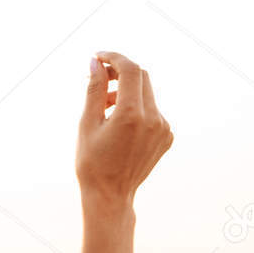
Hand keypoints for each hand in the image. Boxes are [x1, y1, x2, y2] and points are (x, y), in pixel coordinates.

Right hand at [77, 52, 171, 208]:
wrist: (110, 195)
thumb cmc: (91, 162)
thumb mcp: (86, 124)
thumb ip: (94, 90)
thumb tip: (95, 62)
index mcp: (132, 114)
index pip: (130, 70)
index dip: (114, 57)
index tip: (97, 57)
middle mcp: (154, 118)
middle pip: (141, 77)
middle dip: (120, 72)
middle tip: (98, 77)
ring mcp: (164, 127)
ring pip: (146, 94)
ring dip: (126, 92)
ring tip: (103, 107)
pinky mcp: (167, 135)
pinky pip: (152, 111)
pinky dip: (135, 108)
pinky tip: (118, 124)